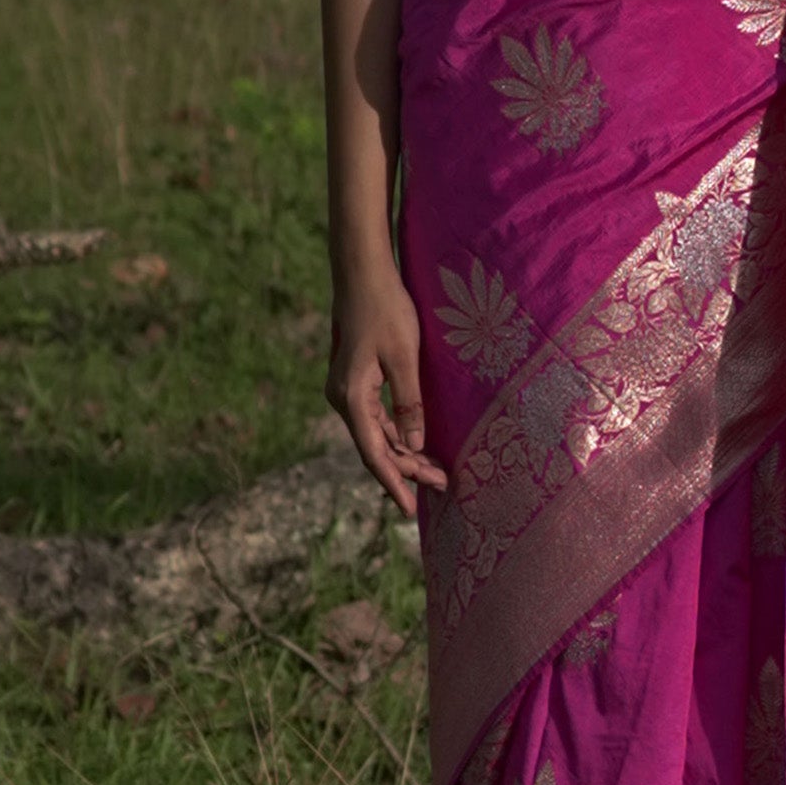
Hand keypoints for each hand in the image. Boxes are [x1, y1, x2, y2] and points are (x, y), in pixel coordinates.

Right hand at [328, 267, 447, 516]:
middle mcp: (343, 398)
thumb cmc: (386, 310)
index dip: (393, 482)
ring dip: (404, 452)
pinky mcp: (355, 380)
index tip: (409, 509)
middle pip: (375, 446)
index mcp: (352, 396)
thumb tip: (415, 443)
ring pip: (376, 433)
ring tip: (436, 471)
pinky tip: (417, 442)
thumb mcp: (404, 356)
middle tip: (442, 485)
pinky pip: (375, 417)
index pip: (374, 452)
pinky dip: (396, 433)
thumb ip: (409, 402)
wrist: (362, 274)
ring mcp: (347, 390)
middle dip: (407, 469)